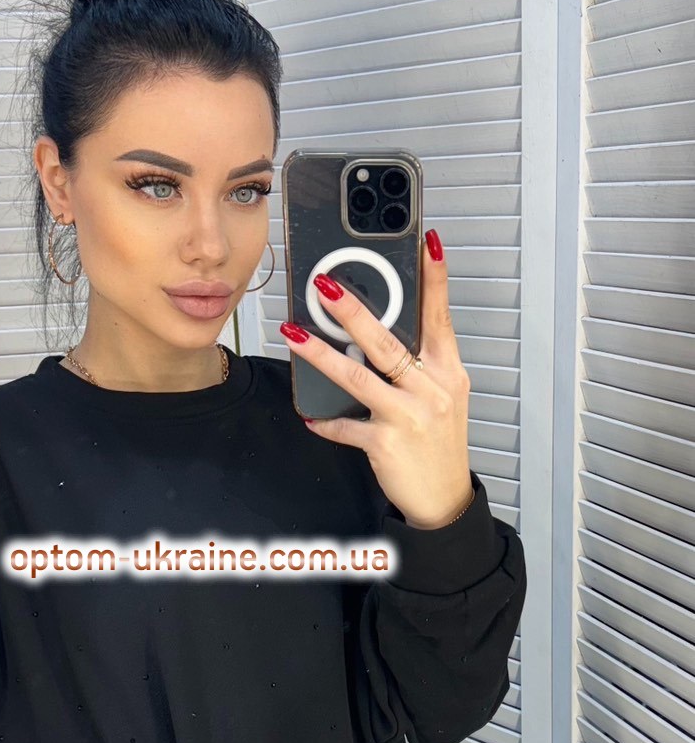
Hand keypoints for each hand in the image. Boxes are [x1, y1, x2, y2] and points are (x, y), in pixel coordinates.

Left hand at [281, 231, 473, 528]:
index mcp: (447, 372)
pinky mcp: (386, 443)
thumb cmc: (440, 444)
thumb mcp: (443, 397)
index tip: (428, 245)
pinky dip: (327, 421)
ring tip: (295, 334)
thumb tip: (376, 334)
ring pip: (358, 377)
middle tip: (325, 287)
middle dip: (354, 311)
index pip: (441, 316)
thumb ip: (418, 365)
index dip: (435, 279)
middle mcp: (431, 390)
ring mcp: (409, 416)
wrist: (443, 498)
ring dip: (321, 355)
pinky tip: (311, 415)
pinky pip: (346, 427)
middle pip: (387, 342)